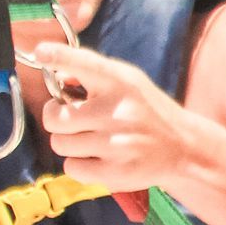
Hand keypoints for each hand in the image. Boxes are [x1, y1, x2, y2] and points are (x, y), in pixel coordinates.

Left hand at [35, 45, 194, 191]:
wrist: (184, 148)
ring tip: (92, 140)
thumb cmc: (148, 112)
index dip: (58, 56)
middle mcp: (117, 111)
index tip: (41, 51)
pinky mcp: (115, 172)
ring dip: (70, 143)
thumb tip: (56, 75)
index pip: (83, 63)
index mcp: (121, 82)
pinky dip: (80, 164)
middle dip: (57, 119)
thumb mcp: (130, 82)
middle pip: (54, 118)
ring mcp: (116, 144)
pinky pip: (72, 168)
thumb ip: (94, 74)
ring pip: (60, 144)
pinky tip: (100, 157)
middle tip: (74, 119)